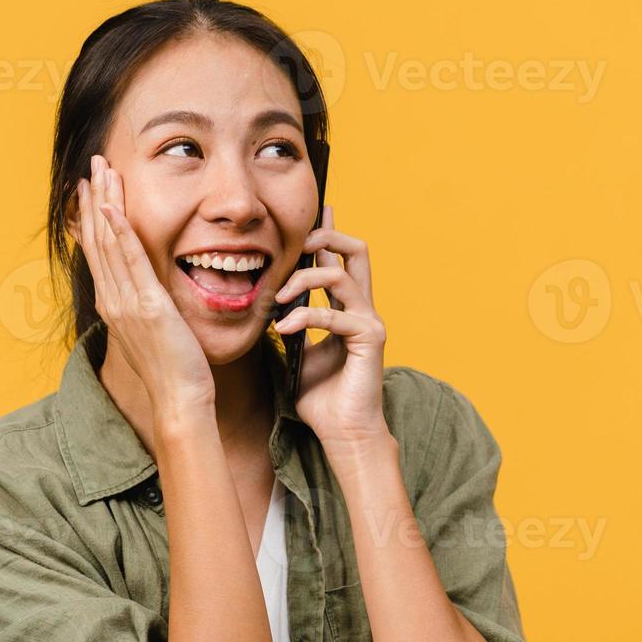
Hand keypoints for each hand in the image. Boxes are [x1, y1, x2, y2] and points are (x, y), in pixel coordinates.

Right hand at [72, 154, 215, 416]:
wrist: (179, 399)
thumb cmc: (175, 370)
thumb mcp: (157, 330)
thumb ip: (149, 305)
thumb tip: (152, 290)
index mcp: (115, 304)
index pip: (99, 251)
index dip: (93, 217)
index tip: (90, 188)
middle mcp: (114, 299)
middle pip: (98, 239)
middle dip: (94, 199)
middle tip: (91, 165)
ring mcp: (126, 302)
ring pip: (109, 242)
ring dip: (104, 202)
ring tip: (100, 171)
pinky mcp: (147, 305)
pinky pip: (130, 261)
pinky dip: (119, 231)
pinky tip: (112, 206)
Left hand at [271, 206, 389, 445]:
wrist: (342, 432)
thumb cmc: (321, 399)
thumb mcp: (296, 354)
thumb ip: (291, 326)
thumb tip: (271, 306)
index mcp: (346, 309)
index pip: (339, 259)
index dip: (328, 232)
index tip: (317, 208)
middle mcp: (362, 309)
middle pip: (356, 250)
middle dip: (327, 236)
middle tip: (299, 243)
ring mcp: (369, 321)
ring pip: (342, 275)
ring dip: (305, 279)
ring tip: (279, 298)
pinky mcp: (370, 339)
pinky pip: (336, 315)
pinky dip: (306, 317)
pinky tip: (284, 329)